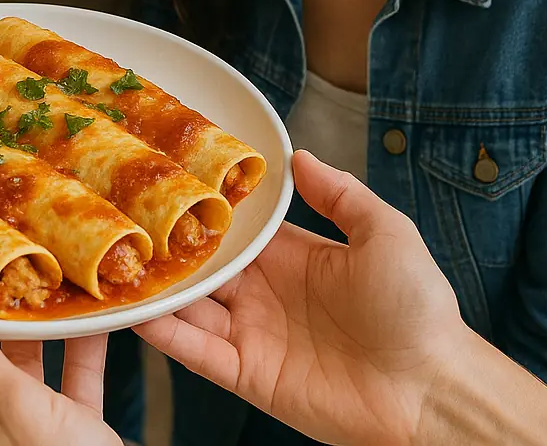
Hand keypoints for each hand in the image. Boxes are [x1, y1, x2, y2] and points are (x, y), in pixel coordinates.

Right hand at [136, 150, 466, 445]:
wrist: (431, 390)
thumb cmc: (416, 308)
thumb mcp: (385, 233)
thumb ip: (340, 194)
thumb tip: (298, 155)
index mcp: (291, 257)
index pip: (233, 229)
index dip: (201, 211)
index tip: (165, 185)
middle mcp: (264, 292)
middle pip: (202, 266)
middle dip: (167, 248)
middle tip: (123, 224)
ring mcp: (253, 334)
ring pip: (190, 307)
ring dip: (156, 289)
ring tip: (115, 265)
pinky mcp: (248, 374)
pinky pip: (197, 352)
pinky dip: (165, 335)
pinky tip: (135, 314)